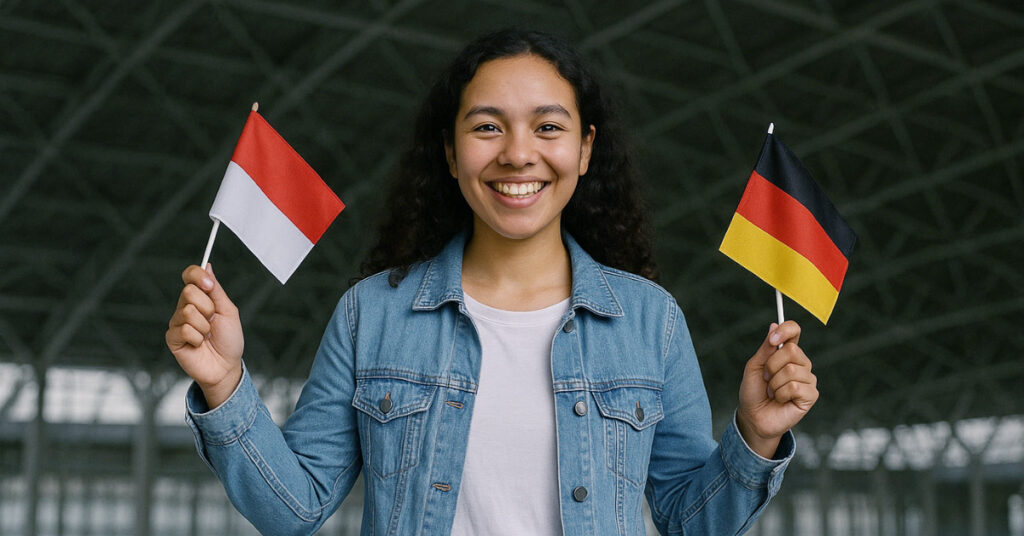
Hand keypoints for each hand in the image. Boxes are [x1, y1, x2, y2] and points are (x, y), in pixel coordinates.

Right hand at [165, 264, 243, 408]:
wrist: (227, 366)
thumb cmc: (230, 340)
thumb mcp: (228, 311)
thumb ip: (216, 290)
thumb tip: (207, 266)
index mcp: (200, 298)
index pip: (190, 275)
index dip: (197, 276)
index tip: (209, 285)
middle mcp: (185, 307)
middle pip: (188, 292)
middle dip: (207, 307)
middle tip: (213, 320)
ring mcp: (177, 322)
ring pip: (187, 312)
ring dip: (204, 326)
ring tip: (207, 335)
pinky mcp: (172, 338)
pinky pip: (184, 329)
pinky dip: (197, 338)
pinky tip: (199, 345)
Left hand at [736, 321, 817, 457]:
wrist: (753, 417)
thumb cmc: (753, 391)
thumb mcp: (754, 367)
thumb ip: (765, 348)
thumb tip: (774, 325)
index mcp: (787, 353)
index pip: (795, 331)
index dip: (786, 330)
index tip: (772, 340)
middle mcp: (801, 363)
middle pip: (792, 350)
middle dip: (771, 366)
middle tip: (766, 378)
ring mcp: (808, 379)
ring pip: (791, 370)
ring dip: (774, 384)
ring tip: (772, 392)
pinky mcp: (811, 395)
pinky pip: (795, 387)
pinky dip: (780, 394)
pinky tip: (780, 400)